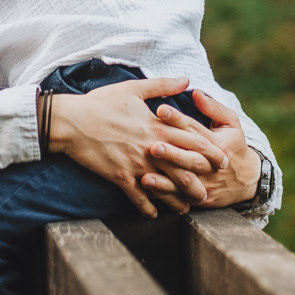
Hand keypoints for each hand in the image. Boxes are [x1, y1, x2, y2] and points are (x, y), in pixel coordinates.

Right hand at [48, 78, 225, 218]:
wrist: (72, 121)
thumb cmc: (101, 102)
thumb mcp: (133, 89)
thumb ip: (162, 86)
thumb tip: (186, 79)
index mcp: (156, 127)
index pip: (191, 141)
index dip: (210, 152)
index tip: (222, 161)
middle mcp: (150, 148)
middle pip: (184, 168)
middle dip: (200, 181)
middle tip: (211, 192)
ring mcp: (136, 164)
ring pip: (165, 187)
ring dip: (177, 200)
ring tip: (186, 209)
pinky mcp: (120, 176)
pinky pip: (138, 197)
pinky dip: (147, 208)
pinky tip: (153, 215)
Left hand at [139, 89, 260, 208]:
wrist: (247, 181)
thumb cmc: (233, 145)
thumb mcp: (231, 123)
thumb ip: (214, 108)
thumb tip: (195, 92)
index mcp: (219, 144)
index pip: (195, 130)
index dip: (177, 119)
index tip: (160, 110)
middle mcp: (212, 165)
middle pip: (190, 158)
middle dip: (171, 152)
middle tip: (152, 145)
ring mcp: (206, 184)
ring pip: (184, 182)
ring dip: (164, 181)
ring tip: (145, 176)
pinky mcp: (200, 199)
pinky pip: (181, 199)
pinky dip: (164, 196)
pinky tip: (148, 192)